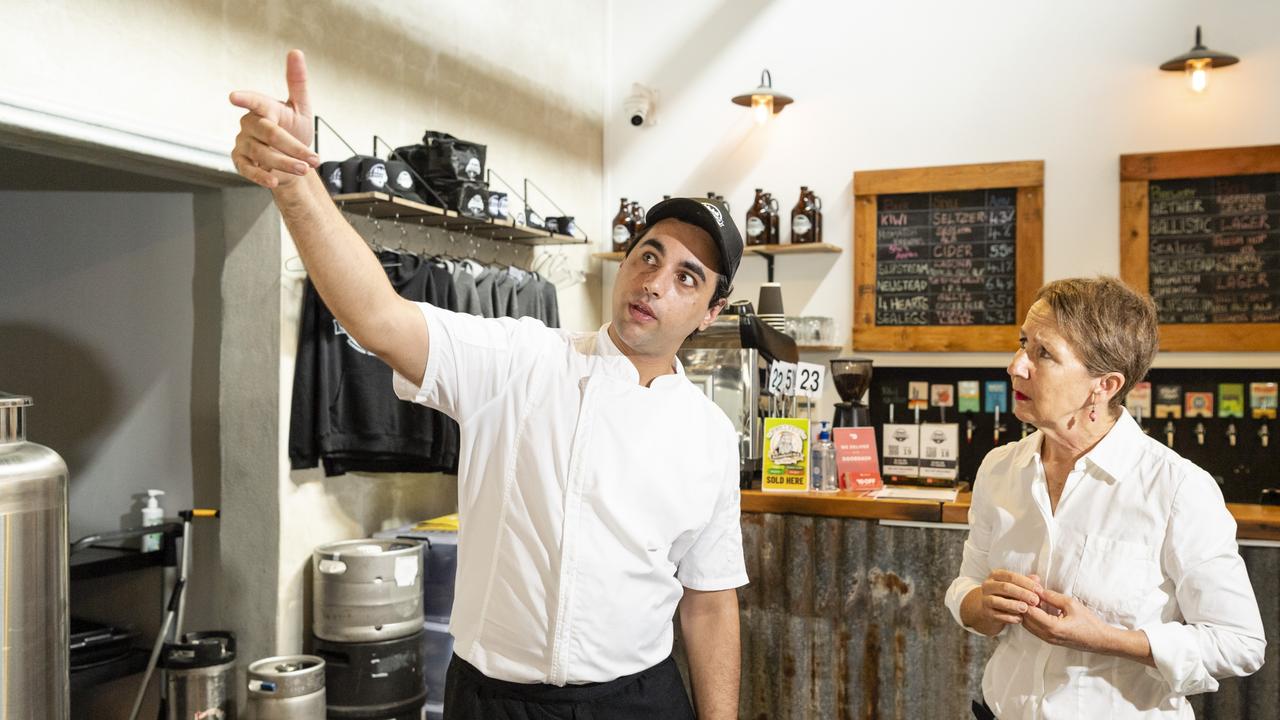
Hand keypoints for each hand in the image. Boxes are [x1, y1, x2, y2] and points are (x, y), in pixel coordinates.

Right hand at [229, 49, 320, 188]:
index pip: (255, 101)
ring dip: (284, 164)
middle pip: (268, 132)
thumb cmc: (295, 130)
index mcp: (264, 108)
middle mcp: (250, 123)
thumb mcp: (301, 107)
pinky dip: (261, 177)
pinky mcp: (240, 160)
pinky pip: (247, 169)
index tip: (234, 97)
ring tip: (304, 170)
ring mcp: (244, 142)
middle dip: (291, 146)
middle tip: (312, 159)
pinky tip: (275, 181)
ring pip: (261, 153)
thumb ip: (297, 83)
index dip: (246, 99)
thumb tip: (296, 52)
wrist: (291, 159)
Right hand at [967, 569, 1043, 632]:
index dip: (1026, 583)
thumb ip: (1025, 582)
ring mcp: (985, 600)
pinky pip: (997, 615)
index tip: (1039, 590)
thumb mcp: (1014, 586)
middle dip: (1022, 593)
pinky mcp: (986, 613)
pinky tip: (1020, 619)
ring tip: (1026, 609)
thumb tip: (1036, 579)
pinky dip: (1009, 617)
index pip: (1011, 576)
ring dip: (1013, 605)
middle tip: (1035, 600)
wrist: (987, 610)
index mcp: (995, 576)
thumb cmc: (1005, 596)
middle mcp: (988, 586)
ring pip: (998, 601)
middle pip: (1005, 587)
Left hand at [1022, 587, 1115, 653]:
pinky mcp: (1050, 640)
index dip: (1026, 598)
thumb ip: (1052, 597)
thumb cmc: (1089, 623)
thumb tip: (1037, 590)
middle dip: (1024, 603)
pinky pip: (1034, 628)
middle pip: (1024, 619)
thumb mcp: (1071, 604)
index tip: (1028, 588)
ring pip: (1027, 624)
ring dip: (1028, 611)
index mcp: (1052, 627)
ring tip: (1033, 597)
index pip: (1028, 611)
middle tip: (1029, 591)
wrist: (1101, 640)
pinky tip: (1038, 607)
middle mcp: (1047, 635)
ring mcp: (1048, 639)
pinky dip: (1032, 617)